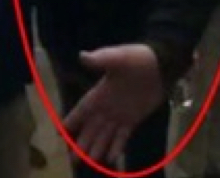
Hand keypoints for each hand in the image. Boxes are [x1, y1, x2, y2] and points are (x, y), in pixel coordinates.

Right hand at [63, 44, 165, 163]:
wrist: (159, 64)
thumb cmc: (136, 58)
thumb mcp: (117, 57)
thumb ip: (100, 59)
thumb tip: (82, 56)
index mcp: (99, 94)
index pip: (81, 111)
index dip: (71, 121)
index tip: (60, 133)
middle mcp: (106, 107)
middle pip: (90, 128)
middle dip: (81, 143)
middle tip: (73, 159)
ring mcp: (120, 114)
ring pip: (105, 135)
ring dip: (97, 148)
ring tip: (90, 163)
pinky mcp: (133, 119)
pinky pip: (122, 136)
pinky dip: (117, 146)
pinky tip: (111, 159)